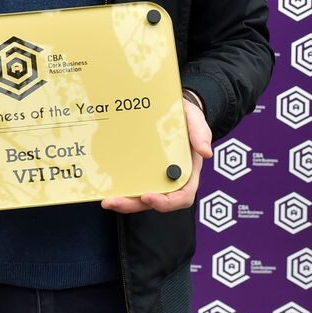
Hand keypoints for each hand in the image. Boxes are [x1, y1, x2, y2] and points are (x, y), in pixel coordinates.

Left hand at [101, 98, 212, 213]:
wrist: (174, 107)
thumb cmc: (187, 118)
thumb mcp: (196, 120)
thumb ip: (201, 134)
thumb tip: (207, 153)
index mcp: (188, 172)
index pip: (182, 196)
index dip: (167, 202)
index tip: (149, 196)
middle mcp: (171, 179)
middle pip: (155, 201)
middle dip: (134, 205)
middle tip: (114, 202)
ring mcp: (155, 176)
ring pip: (141, 197)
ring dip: (124, 202)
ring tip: (107, 200)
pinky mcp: (142, 169)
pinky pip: (132, 183)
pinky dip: (120, 188)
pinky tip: (105, 186)